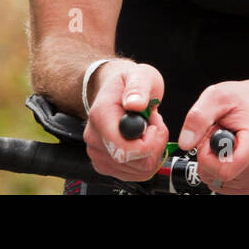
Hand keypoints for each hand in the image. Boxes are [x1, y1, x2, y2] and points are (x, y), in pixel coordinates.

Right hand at [83, 60, 168, 182]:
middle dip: (153, 145)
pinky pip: (134, 174)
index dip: (147, 142)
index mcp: (100, 115)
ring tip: (149, 129)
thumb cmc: (127, 84)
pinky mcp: (105, 164)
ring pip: (136, 171)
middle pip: (131, 162)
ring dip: (152, 152)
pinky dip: (146, 160)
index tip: (154, 124)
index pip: (123, 148)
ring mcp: (98, 153)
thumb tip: (135, 103)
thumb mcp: (140, 75)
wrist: (116, 91)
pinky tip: (144, 142)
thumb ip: (138, 87)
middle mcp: (94, 138)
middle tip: (154, 123)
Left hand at [178, 77, 248, 194]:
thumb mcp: (217, 96)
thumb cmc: (245, 100)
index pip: (223, 171)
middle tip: (217, 136)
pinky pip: (229, 187)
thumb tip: (185, 142)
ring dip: (215, 164)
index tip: (209, 138)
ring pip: (221, 183)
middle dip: (209, 158)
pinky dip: (222, 171)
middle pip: (219, 178)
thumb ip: (198, 118)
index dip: (207, 155)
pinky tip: (230, 154)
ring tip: (225, 143)